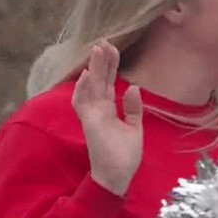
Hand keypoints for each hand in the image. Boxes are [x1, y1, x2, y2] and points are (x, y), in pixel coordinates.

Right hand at [72, 41, 143, 196]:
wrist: (118, 176)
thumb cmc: (124, 155)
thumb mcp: (134, 127)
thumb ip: (133, 108)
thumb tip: (132, 87)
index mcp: (108, 110)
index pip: (107, 83)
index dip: (109, 66)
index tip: (112, 48)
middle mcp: (97, 110)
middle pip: (98, 80)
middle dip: (102, 61)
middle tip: (106, 41)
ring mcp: (92, 116)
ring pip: (91, 87)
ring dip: (94, 68)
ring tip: (98, 49)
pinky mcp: (91, 124)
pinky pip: (84, 103)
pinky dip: (84, 89)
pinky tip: (88, 74)